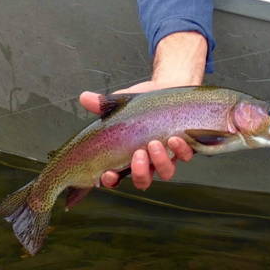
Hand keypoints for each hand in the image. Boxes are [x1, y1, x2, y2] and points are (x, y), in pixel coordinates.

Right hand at [79, 82, 194, 189]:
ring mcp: (167, 156)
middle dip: (140, 172)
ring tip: (155, 144)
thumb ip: (102, 104)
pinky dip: (181, 150)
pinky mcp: (186, 147)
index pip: (116, 177)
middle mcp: (148, 161)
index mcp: (128, 155)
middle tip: (138, 155)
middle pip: (143, 180)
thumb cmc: (142, 102)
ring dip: (160, 162)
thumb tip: (84, 98)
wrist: (169, 88)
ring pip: (165, 172)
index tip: (108, 174)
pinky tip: (175, 138)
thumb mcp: (120, 102)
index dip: (112, 180)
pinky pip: (186, 156)